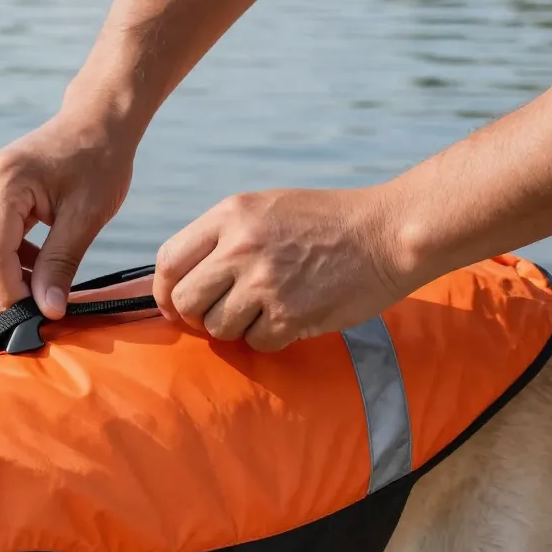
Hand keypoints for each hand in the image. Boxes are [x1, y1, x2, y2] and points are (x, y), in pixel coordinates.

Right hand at [0, 107, 135, 318]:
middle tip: (37, 303)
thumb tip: (47, 310)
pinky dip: (0, 259)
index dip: (12, 292)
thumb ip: (61, 264)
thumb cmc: (98, 161)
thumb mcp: (86, 216)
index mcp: (3, 183)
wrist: (96, 122)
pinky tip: (35, 262)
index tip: (41, 313)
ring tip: (39, 282)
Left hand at [153, 187, 407, 350]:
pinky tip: (290, 319)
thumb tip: (180, 279)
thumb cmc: (325, 222)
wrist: (387, 232)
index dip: (163, 290)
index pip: (168, 260)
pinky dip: (269, 339)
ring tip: (264, 311)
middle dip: (197, 315)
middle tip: (220, 314)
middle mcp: (240, 246)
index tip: (173, 305)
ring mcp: (265, 281)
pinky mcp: (290, 313)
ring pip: (217, 327)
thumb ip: (222, 237)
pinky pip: (256, 343)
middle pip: (185, 299)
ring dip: (236, 329)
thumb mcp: (264, 209)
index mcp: (230, 215)